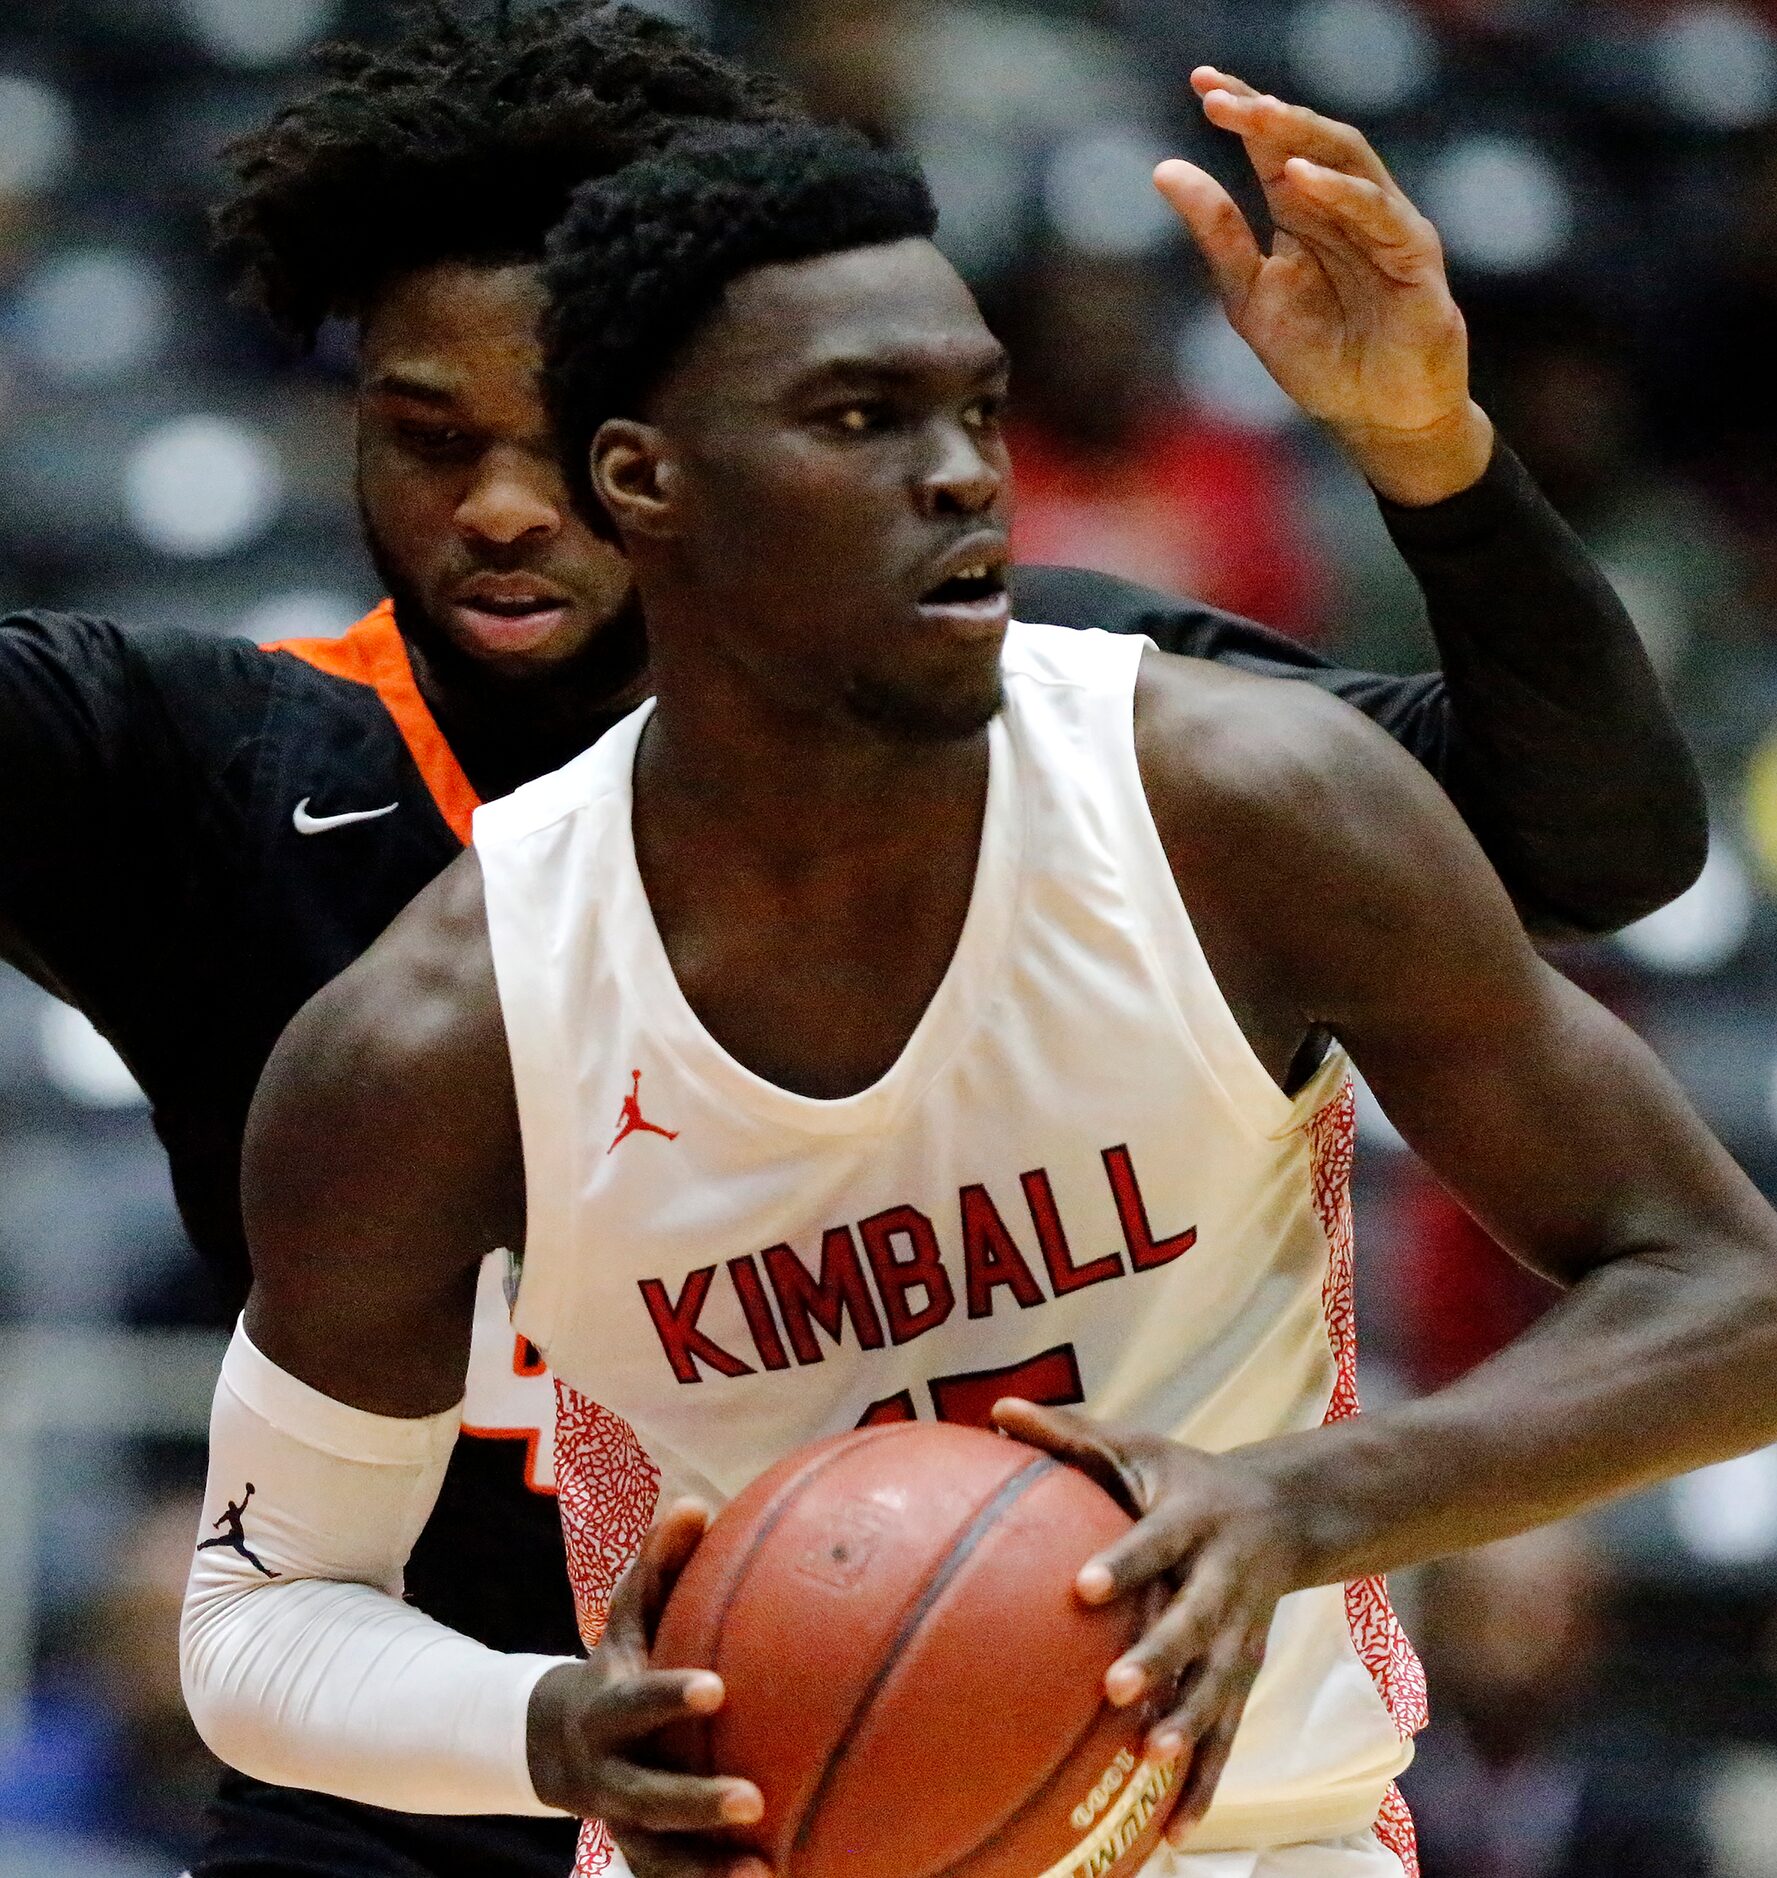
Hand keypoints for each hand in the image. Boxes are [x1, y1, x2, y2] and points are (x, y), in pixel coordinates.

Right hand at [527, 1501, 768, 1877]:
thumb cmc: (617, 1661)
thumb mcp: (627, 1615)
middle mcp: (610, 1773)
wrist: (555, 1743)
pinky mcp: (644, 1854)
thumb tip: (696, 1504)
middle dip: (696, 1803)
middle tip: (754, 1801)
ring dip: (708, 1872)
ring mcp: (624, 1822)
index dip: (669, 1697)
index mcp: (608, 1708)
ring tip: (767, 1877)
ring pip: (661, 1858)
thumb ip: (658, 1564)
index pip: (637, 1702)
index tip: (717, 1690)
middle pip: (649, 1796)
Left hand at [992, 1400, 1303, 1842]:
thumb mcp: (1138, 1445)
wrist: (1286, 1510)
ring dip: (1190, 1727)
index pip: (1155, 1543)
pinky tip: (1177, 1829)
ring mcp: (1239, 1632)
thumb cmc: (1183, 1476)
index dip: (1125, 1564)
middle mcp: (1222, 1578)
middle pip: (1194, 1623)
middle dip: (1160, 1657)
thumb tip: (995, 1409)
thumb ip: (1068, 1434)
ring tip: (1149, 1763)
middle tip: (1114, 1688)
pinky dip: (1208, 1781)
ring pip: (1218, 1685)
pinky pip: (1229, 1732)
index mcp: (1192, 1519)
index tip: (1084, 1587)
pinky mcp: (1245, 1672)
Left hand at [1157, 67, 1492, 504]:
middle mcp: (1348, 207)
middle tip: (1216, 96)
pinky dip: (1341, 193)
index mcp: (1307, 212)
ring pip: (1349, 160)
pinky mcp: (1414, 257)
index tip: (1200, 81)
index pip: (1275, 145)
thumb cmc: (1321, 361)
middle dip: (1265, 113)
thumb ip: (1217, 236)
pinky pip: (1379, 213)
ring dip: (1302, 136)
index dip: (1243, 110)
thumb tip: (1164, 170)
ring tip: (1255, 117)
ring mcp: (1386, 226)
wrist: (1375, 420)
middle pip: (1310, 139)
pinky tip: (1299, 178)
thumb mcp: (1250, 298)